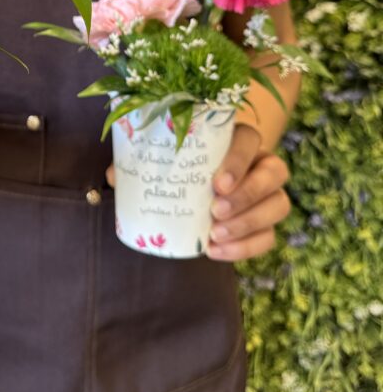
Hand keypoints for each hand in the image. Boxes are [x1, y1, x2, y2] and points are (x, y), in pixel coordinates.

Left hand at [104, 124, 290, 260]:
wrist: (194, 191)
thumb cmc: (179, 166)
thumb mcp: (161, 159)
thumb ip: (139, 163)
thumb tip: (113, 175)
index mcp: (236, 139)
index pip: (249, 139)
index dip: (238, 159)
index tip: (217, 182)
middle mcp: (260, 163)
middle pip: (276, 172)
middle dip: (248, 194)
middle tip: (216, 210)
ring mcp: (267, 194)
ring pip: (279, 205)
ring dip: (249, 222)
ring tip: (215, 234)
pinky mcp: (266, 223)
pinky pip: (268, 237)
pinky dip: (246, 248)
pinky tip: (217, 252)